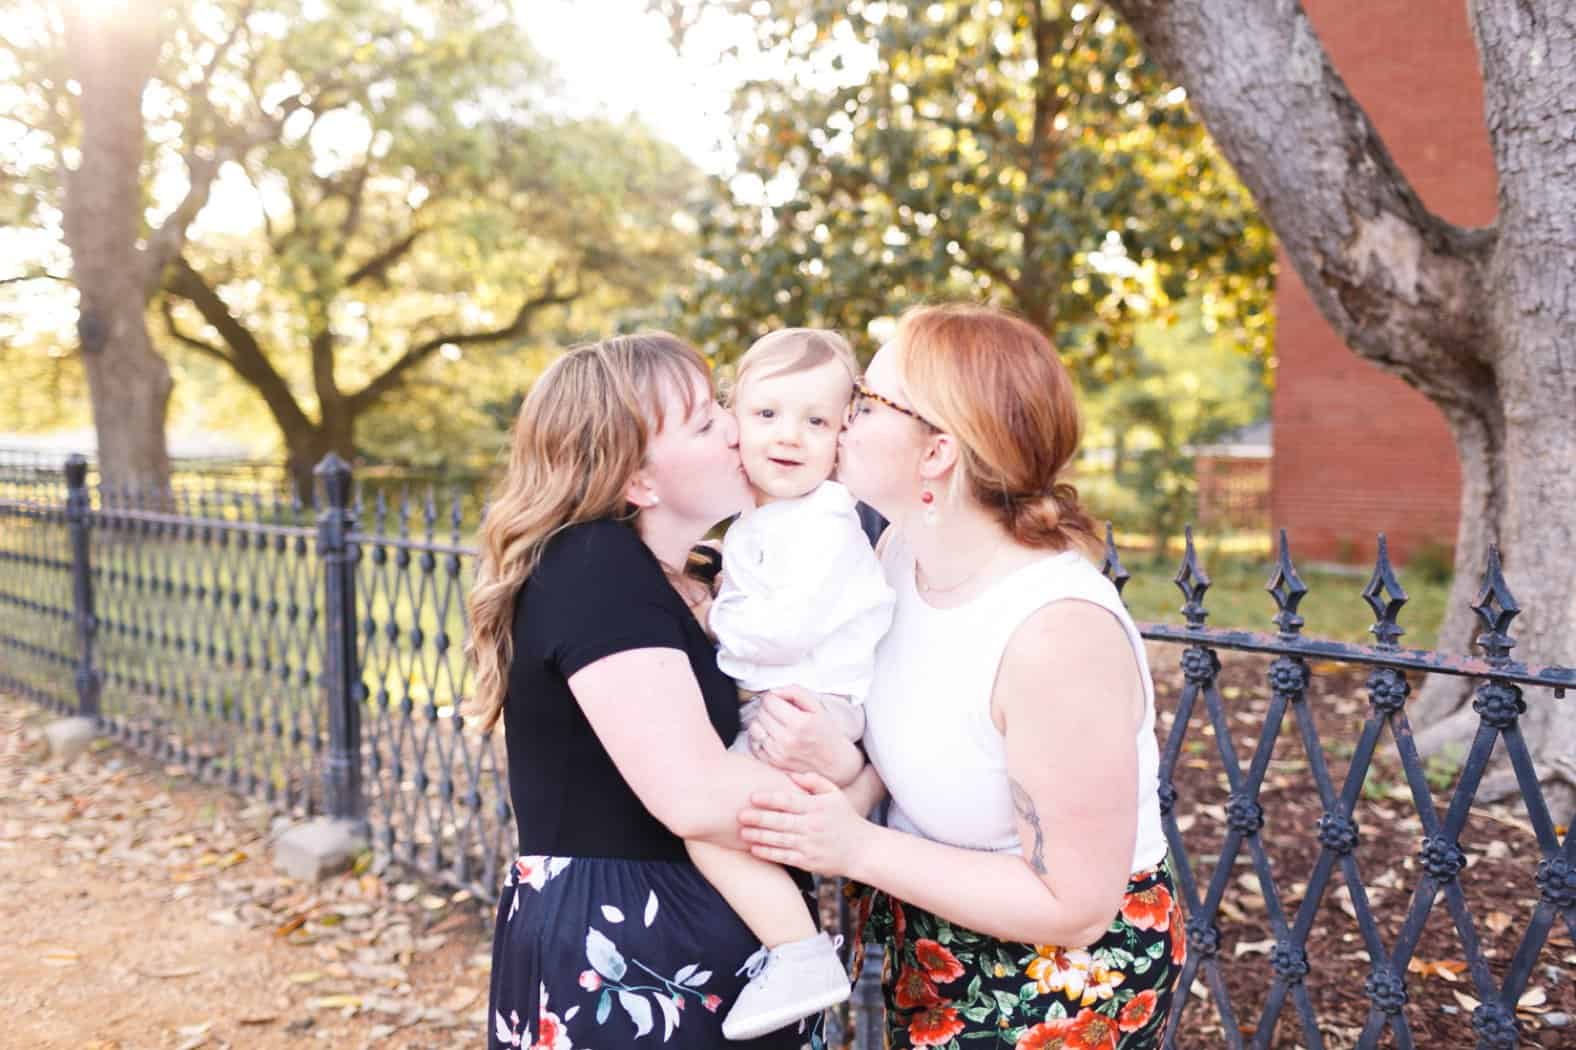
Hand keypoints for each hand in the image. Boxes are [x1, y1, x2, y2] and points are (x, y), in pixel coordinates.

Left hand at [739, 771, 873, 876]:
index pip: (789, 802)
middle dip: (758, 818)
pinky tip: (754, 849)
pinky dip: (768, 853)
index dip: (769, 799)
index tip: (752, 796)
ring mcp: (809, 845)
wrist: (862, 850)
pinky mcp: (808, 862)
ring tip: (742, 832)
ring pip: (779, 840)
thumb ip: (813, 781)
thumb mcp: (835, 794)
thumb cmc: (845, 818)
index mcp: (817, 807)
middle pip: (780, 821)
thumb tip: (789, 774)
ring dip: (758, 836)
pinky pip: (784, 857)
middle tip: (739, 814)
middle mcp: (812, 826)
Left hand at [747, 686, 860, 780]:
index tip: (780, 700)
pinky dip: (759, 738)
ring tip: (775, 724)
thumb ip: (796, 692)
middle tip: (780, 712)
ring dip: (762, 723)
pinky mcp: (773, 764)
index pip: (769, 701)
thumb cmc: (826, 733)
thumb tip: (774, 690)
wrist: (834, 763)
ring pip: (755, 728)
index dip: (774, 697)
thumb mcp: (817, 707)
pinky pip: (754, 745)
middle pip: (761, 713)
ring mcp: (778, 754)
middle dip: (768, 708)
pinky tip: (772, 736)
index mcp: (799, 723)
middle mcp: (786, 740)